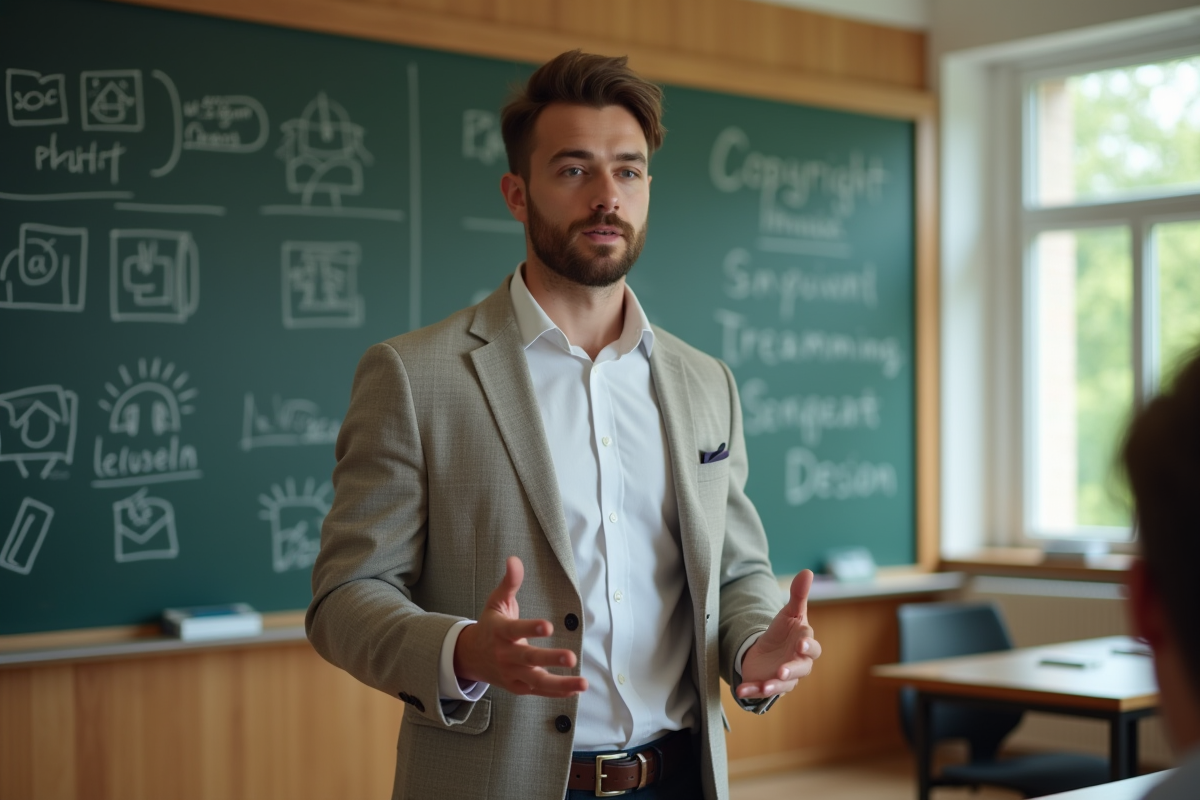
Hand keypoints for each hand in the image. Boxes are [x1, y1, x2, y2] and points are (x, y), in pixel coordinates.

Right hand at [453, 556, 587, 697]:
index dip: (531, 628)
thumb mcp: (496, 602)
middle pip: (529, 658)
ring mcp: (512, 673)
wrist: (470, 657)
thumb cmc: (490, 625)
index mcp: (501, 631)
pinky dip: (557, 691)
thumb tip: (514, 559)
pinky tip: (576, 688)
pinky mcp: (518, 687)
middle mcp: (506, 655)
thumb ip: (509, 582)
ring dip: (561, 683)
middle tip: (571, 657)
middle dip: (550, 659)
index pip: (516, 630)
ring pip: (537, 681)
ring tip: (583, 682)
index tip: (548, 626)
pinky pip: (539, 691)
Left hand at [735, 569, 821, 699]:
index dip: (808, 646)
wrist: (766, 651)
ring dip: (773, 686)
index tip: (801, 644)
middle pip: (801, 670)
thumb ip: (798, 595)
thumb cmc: (783, 632)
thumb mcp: (789, 613)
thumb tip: (808, 571)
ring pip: (783, 685)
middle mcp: (797, 664)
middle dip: (792, 670)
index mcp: (805, 645)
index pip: (812, 648)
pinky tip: (741, 690)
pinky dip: (752, 691)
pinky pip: (761, 692)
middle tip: (782, 670)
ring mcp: (783, 678)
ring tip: (764, 685)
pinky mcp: (768, 685)